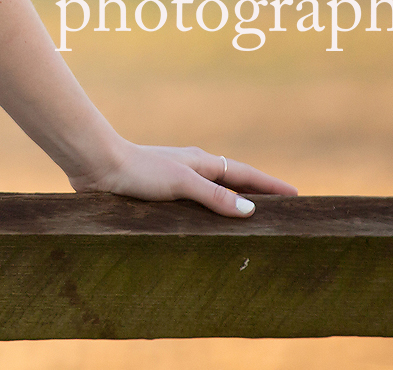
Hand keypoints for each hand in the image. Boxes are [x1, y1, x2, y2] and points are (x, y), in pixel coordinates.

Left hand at [69, 141, 297, 216]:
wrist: (96, 165)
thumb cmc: (139, 170)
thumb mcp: (181, 183)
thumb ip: (214, 197)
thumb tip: (250, 211)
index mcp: (201, 163)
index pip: (245, 175)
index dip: (270, 186)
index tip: (296, 196)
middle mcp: (191, 169)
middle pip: (231, 184)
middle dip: (254, 196)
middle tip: (279, 213)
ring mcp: (174, 180)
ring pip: (210, 195)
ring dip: (229, 207)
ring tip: (248, 226)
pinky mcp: (157, 194)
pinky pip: (190, 205)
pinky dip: (205, 215)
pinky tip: (204, 230)